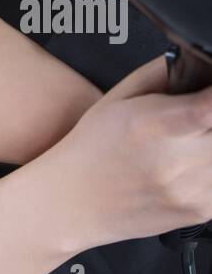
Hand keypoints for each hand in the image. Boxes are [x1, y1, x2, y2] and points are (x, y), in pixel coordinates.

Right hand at [44, 54, 211, 250]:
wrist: (74, 202)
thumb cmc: (93, 147)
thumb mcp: (118, 96)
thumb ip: (163, 73)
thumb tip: (196, 62)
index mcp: (152, 124)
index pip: (208, 108)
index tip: (208, 92)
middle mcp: (174, 161)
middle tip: (197, 118)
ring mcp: (190, 191)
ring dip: (211, 145)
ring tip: (188, 145)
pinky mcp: (200, 211)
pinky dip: (210, 169)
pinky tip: (190, 167)